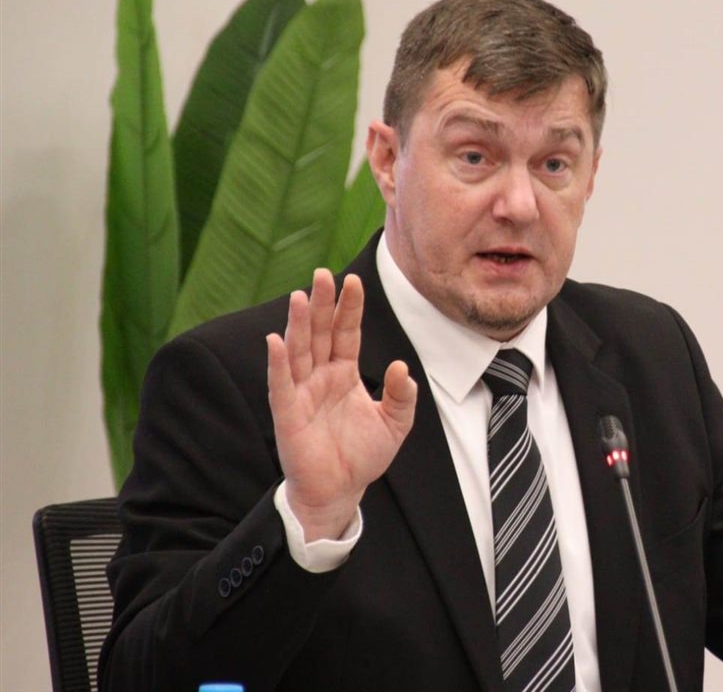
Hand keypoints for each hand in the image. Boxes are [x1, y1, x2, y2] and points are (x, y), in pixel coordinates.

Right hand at [267, 269, 417, 539]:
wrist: (341, 491)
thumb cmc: (362, 456)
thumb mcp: (395, 424)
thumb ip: (402, 395)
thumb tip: (401, 367)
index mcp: (344, 374)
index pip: (347, 333)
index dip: (349, 309)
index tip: (354, 282)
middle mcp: (321, 377)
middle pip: (320, 333)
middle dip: (321, 304)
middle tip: (322, 274)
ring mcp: (302, 393)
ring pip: (299, 351)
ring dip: (298, 324)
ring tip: (299, 296)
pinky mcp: (288, 414)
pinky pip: (281, 385)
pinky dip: (277, 363)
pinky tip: (276, 340)